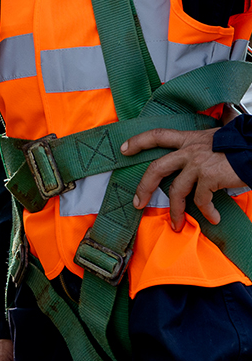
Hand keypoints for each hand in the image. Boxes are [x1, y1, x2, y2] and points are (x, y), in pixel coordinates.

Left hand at [121, 127, 242, 230]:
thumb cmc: (236, 147)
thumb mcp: (211, 140)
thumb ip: (197, 147)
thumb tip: (191, 160)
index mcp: (187, 139)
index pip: (157, 135)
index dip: (138, 141)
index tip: (124, 149)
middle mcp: (188, 149)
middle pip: (157, 168)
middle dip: (144, 187)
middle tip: (137, 203)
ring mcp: (197, 163)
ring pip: (176, 190)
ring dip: (176, 211)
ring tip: (177, 225)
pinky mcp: (209, 177)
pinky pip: (201, 200)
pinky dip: (207, 212)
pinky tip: (214, 218)